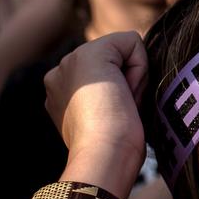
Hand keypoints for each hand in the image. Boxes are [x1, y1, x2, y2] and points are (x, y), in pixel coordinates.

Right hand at [43, 32, 148, 195]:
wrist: (104, 157)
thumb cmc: (113, 152)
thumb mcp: (105, 122)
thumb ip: (107, 100)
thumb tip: (128, 89)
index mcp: (60, 94)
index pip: (105, 76)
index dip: (122, 95)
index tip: (112, 120)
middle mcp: (59, 74)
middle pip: (115, 61)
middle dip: (127, 84)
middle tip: (116, 114)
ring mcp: (70, 61)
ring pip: (123, 52)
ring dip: (133, 79)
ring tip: (119, 106)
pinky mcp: (90, 52)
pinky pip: (132, 41)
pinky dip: (140, 67)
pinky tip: (124, 93)